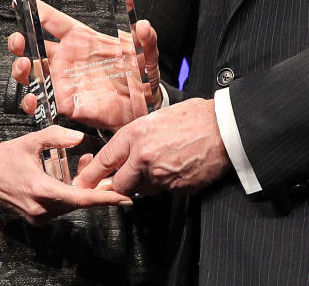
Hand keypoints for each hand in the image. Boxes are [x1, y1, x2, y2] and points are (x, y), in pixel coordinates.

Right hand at [0, 126, 130, 223]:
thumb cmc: (5, 156)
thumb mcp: (31, 141)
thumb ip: (56, 136)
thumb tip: (79, 137)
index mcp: (41, 191)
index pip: (81, 199)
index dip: (105, 199)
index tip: (124, 199)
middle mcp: (40, 208)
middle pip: (79, 202)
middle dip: (95, 187)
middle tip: (108, 172)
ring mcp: (37, 215)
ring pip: (70, 204)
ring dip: (82, 188)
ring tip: (86, 163)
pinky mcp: (35, 216)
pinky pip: (60, 206)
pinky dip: (70, 192)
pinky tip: (72, 175)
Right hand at [8, 6, 160, 130]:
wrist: (144, 108)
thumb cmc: (141, 75)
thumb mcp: (146, 54)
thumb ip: (146, 39)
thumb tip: (145, 24)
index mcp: (83, 40)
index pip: (55, 21)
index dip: (38, 11)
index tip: (23, 4)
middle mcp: (68, 59)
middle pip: (34, 46)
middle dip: (20, 41)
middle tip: (17, 41)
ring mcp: (64, 81)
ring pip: (32, 72)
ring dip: (21, 69)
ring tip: (24, 67)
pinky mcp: (65, 104)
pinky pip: (41, 102)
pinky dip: (31, 101)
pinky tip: (32, 99)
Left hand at [72, 98, 230, 194]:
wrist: (225, 128)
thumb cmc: (195, 117)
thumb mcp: (157, 118)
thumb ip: (138, 137)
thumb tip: (125, 151)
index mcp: (136, 135)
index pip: (104, 160)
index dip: (91, 175)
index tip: (83, 182)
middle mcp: (144, 157)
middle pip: (119, 184)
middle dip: (121, 184)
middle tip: (128, 177)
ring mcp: (161, 175)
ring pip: (143, 189)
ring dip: (147, 182)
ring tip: (165, 162)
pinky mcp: (176, 188)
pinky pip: (164, 190)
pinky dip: (168, 183)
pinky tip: (179, 166)